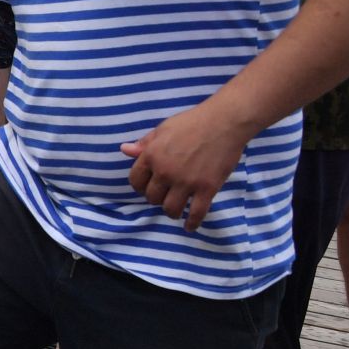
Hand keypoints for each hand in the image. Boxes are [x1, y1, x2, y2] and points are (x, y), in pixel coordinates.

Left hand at [120, 101, 254, 232]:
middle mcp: (165, 171)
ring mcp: (186, 182)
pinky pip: (196, 213)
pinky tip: (190, 226)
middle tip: (165, 196)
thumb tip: (124, 150)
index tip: (147, 188)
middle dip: (156, 198)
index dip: (140, 186)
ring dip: (171, 212)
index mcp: (152, 156)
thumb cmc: (192, 122)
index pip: (136, 181)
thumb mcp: (163, 129)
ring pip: (170, 209)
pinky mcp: (207, 188)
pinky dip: (192, 223)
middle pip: (152, 197)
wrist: (224, 122)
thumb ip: (145, 144)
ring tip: (175, 210)